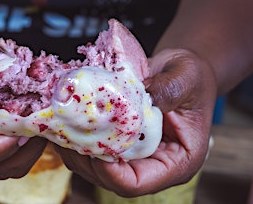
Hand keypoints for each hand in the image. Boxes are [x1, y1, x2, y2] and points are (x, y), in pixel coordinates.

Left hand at [55, 49, 215, 196]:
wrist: (181, 70)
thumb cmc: (192, 76)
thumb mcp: (187, 77)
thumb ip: (169, 89)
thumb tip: (144, 96)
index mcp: (177, 162)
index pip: (135, 183)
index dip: (108, 172)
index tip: (90, 147)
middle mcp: (152, 165)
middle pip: (108, 179)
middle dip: (83, 160)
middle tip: (64, 134)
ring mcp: (134, 156)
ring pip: (94, 168)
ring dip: (74, 150)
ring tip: (59, 127)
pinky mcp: (119, 143)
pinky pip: (93, 150)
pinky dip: (76, 138)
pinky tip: (65, 121)